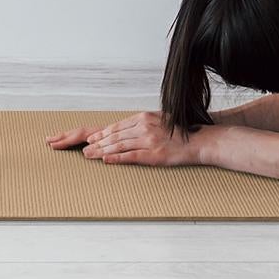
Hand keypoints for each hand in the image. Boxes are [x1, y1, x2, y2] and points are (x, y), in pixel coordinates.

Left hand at [45, 111, 201, 167]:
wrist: (200, 141)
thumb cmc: (180, 132)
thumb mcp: (158, 122)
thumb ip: (140, 125)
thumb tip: (123, 131)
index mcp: (142, 118)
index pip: (114, 127)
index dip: (98, 134)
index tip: (85, 139)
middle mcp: (143, 127)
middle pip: (112, 135)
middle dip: (92, 142)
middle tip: (78, 148)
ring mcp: (148, 140)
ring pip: (117, 145)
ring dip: (99, 150)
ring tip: (85, 155)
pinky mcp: (154, 154)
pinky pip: (131, 156)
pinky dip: (116, 158)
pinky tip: (105, 160)